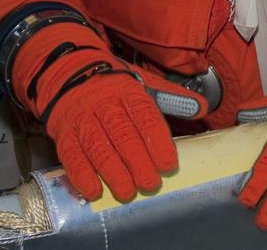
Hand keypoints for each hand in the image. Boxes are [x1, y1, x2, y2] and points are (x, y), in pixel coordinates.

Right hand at [22, 32, 209, 201]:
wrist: (69, 73)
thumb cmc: (115, 85)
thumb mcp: (145, 84)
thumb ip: (173, 98)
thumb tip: (203, 107)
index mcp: (128, 91)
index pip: (145, 116)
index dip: (158, 141)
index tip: (169, 164)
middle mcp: (104, 103)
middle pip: (122, 134)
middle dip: (138, 162)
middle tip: (151, 184)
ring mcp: (82, 119)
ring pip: (98, 147)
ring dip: (113, 173)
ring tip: (128, 193)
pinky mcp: (64, 134)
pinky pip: (71, 156)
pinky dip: (82, 176)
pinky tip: (94, 192)